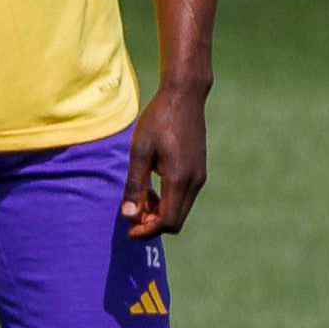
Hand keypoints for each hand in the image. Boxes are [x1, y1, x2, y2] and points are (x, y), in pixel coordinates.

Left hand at [121, 81, 207, 238]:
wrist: (185, 96)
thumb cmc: (159, 119)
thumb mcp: (139, 151)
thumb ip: (135, 185)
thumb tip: (129, 215)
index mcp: (179, 178)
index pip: (167, 221)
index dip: (147, 231)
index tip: (129, 231)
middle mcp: (194, 181)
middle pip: (176, 220)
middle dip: (153, 224)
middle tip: (131, 215)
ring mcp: (199, 176)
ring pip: (180, 209)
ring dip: (160, 212)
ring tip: (138, 200)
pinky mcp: (199, 170)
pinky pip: (184, 196)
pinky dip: (168, 200)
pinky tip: (152, 188)